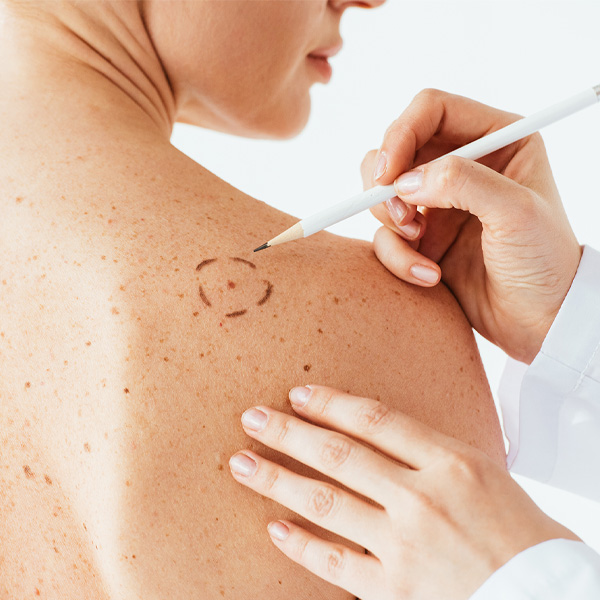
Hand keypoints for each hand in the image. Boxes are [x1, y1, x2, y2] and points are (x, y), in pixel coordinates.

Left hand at [229, 385, 577, 599]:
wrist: (546, 597)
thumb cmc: (520, 531)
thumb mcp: (482, 472)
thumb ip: (428, 450)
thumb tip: (373, 433)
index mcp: (449, 461)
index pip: (374, 420)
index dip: (329, 404)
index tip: (298, 395)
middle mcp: (422, 497)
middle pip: (338, 454)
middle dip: (288, 433)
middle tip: (252, 419)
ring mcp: (405, 544)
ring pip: (325, 502)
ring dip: (277, 481)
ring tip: (243, 464)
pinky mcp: (395, 588)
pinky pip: (335, 562)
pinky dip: (300, 545)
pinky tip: (275, 529)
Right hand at [362, 89, 581, 363]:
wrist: (538, 320)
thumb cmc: (543, 262)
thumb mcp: (516, 213)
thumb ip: (463, 183)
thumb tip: (404, 180)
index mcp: (495, 140)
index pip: (431, 110)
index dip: (401, 133)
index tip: (388, 173)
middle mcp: (461, 165)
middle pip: (396, 147)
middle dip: (386, 181)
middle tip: (401, 215)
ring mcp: (438, 202)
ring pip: (382, 190)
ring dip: (388, 218)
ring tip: (417, 243)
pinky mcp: (422, 236)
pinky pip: (385, 235)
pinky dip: (396, 255)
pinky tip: (427, 275)